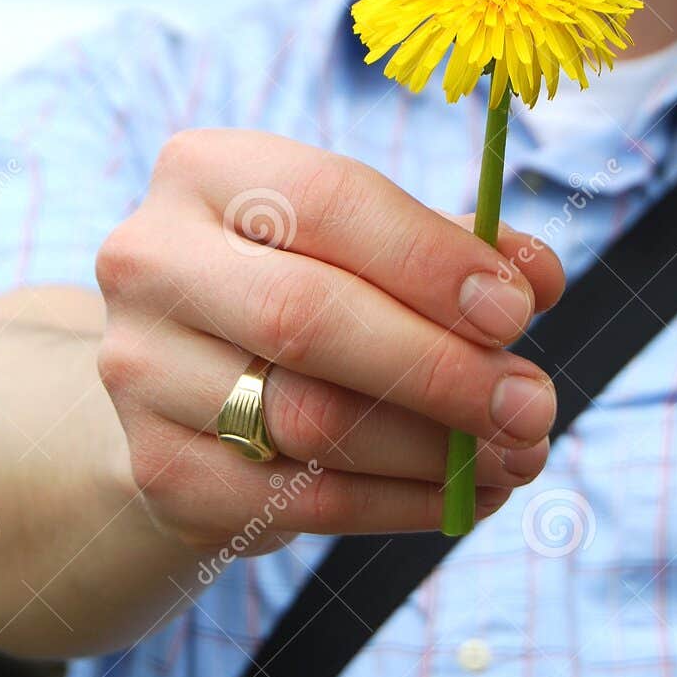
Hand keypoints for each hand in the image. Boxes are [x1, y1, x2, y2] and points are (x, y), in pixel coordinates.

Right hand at [95, 129, 563, 559]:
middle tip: (534, 405)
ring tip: (520, 456)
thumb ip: (453, 246)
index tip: (518, 313)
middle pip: (306, 318)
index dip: (430, 259)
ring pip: (308, 420)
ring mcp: (140, 369)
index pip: (329, 200)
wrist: (188, 377)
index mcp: (206, 172)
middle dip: (441, 369)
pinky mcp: (157, 467)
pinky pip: (297, 500)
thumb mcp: (368, 240)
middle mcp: (150, 260)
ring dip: (435, 450)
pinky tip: (464, 494)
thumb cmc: (303, 280)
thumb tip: (536, 279)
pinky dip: (399, 505)